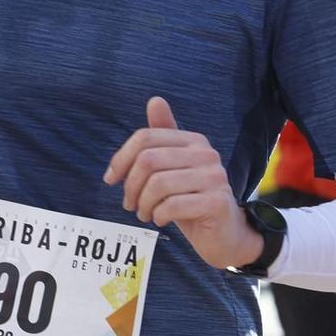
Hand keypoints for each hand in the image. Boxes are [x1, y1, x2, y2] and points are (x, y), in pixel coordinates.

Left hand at [104, 97, 261, 269]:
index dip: (121, 158)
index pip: (146, 137)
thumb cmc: (191, 200)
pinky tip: (161, 219)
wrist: (224, 235)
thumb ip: (162, 138)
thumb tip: (155, 100)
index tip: (111, 180)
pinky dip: (159, 215)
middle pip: (148, 160)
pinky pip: (173, 205)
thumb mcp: (171, 169)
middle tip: (130, 204)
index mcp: (194, 141)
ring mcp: (214, 177)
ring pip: (158, 184)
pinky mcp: (217, 202)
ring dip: (144, 204)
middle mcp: (206, 154)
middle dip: (130, 185)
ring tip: (145, 214)